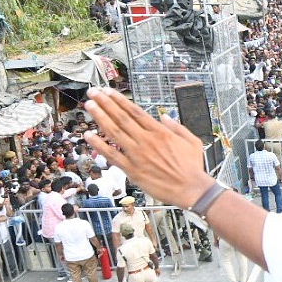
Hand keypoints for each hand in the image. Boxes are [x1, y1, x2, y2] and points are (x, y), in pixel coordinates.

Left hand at [83, 88, 212, 208]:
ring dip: (100, 118)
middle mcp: (146, 141)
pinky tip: (88, 136)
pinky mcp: (132, 170)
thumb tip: (165, 116)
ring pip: (114, 133)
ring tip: (89, 106)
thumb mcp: (192, 141)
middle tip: (93, 93)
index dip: (120, 100)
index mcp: (160, 132)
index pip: (135, 112)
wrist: (191, 189)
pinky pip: (112, 156)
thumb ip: (177, 127)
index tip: (108, 92)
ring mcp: (137, 155)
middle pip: (122, 118)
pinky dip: (99, 145)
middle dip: (105, 103)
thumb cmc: (193, 167)